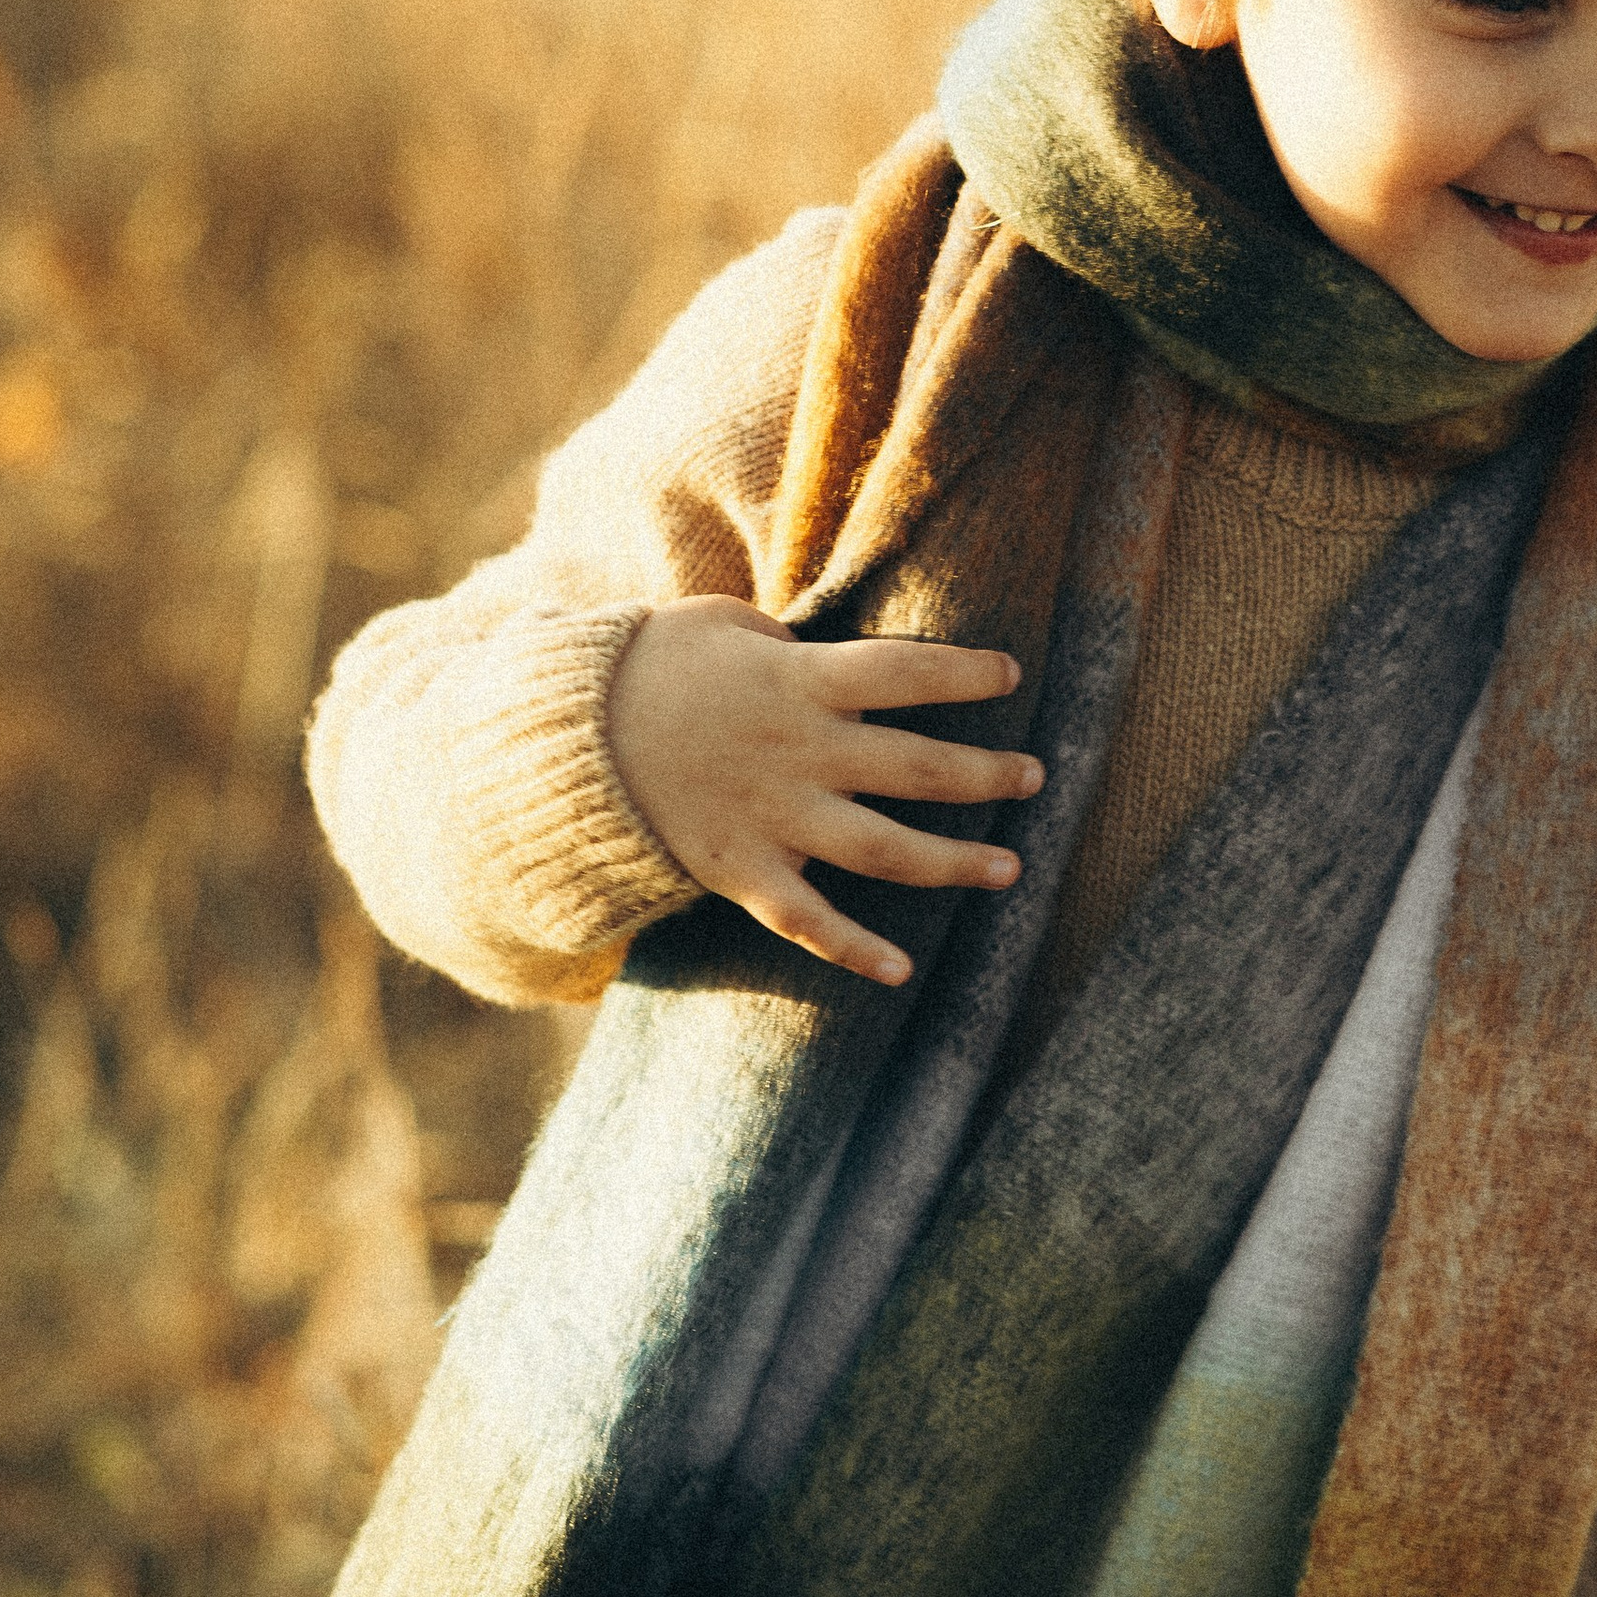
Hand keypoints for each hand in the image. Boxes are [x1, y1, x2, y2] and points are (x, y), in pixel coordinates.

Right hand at [605, 596, 1043, 988]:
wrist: (561, 744)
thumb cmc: (643, 667)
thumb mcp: (717, 625)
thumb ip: (783, 644)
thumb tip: (820, 659)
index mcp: (799, 684)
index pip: (905, 673)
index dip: (964, 674)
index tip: (1009, 676)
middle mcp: (800, 754)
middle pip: (917, 768)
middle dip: (986, 775)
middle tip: (1036, 776)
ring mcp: (774, 819)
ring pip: (885, 852)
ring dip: (955, 864)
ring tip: (1009, 869)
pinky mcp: (741, 871)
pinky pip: (807, 922)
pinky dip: (853, 950)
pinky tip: (900, 971)